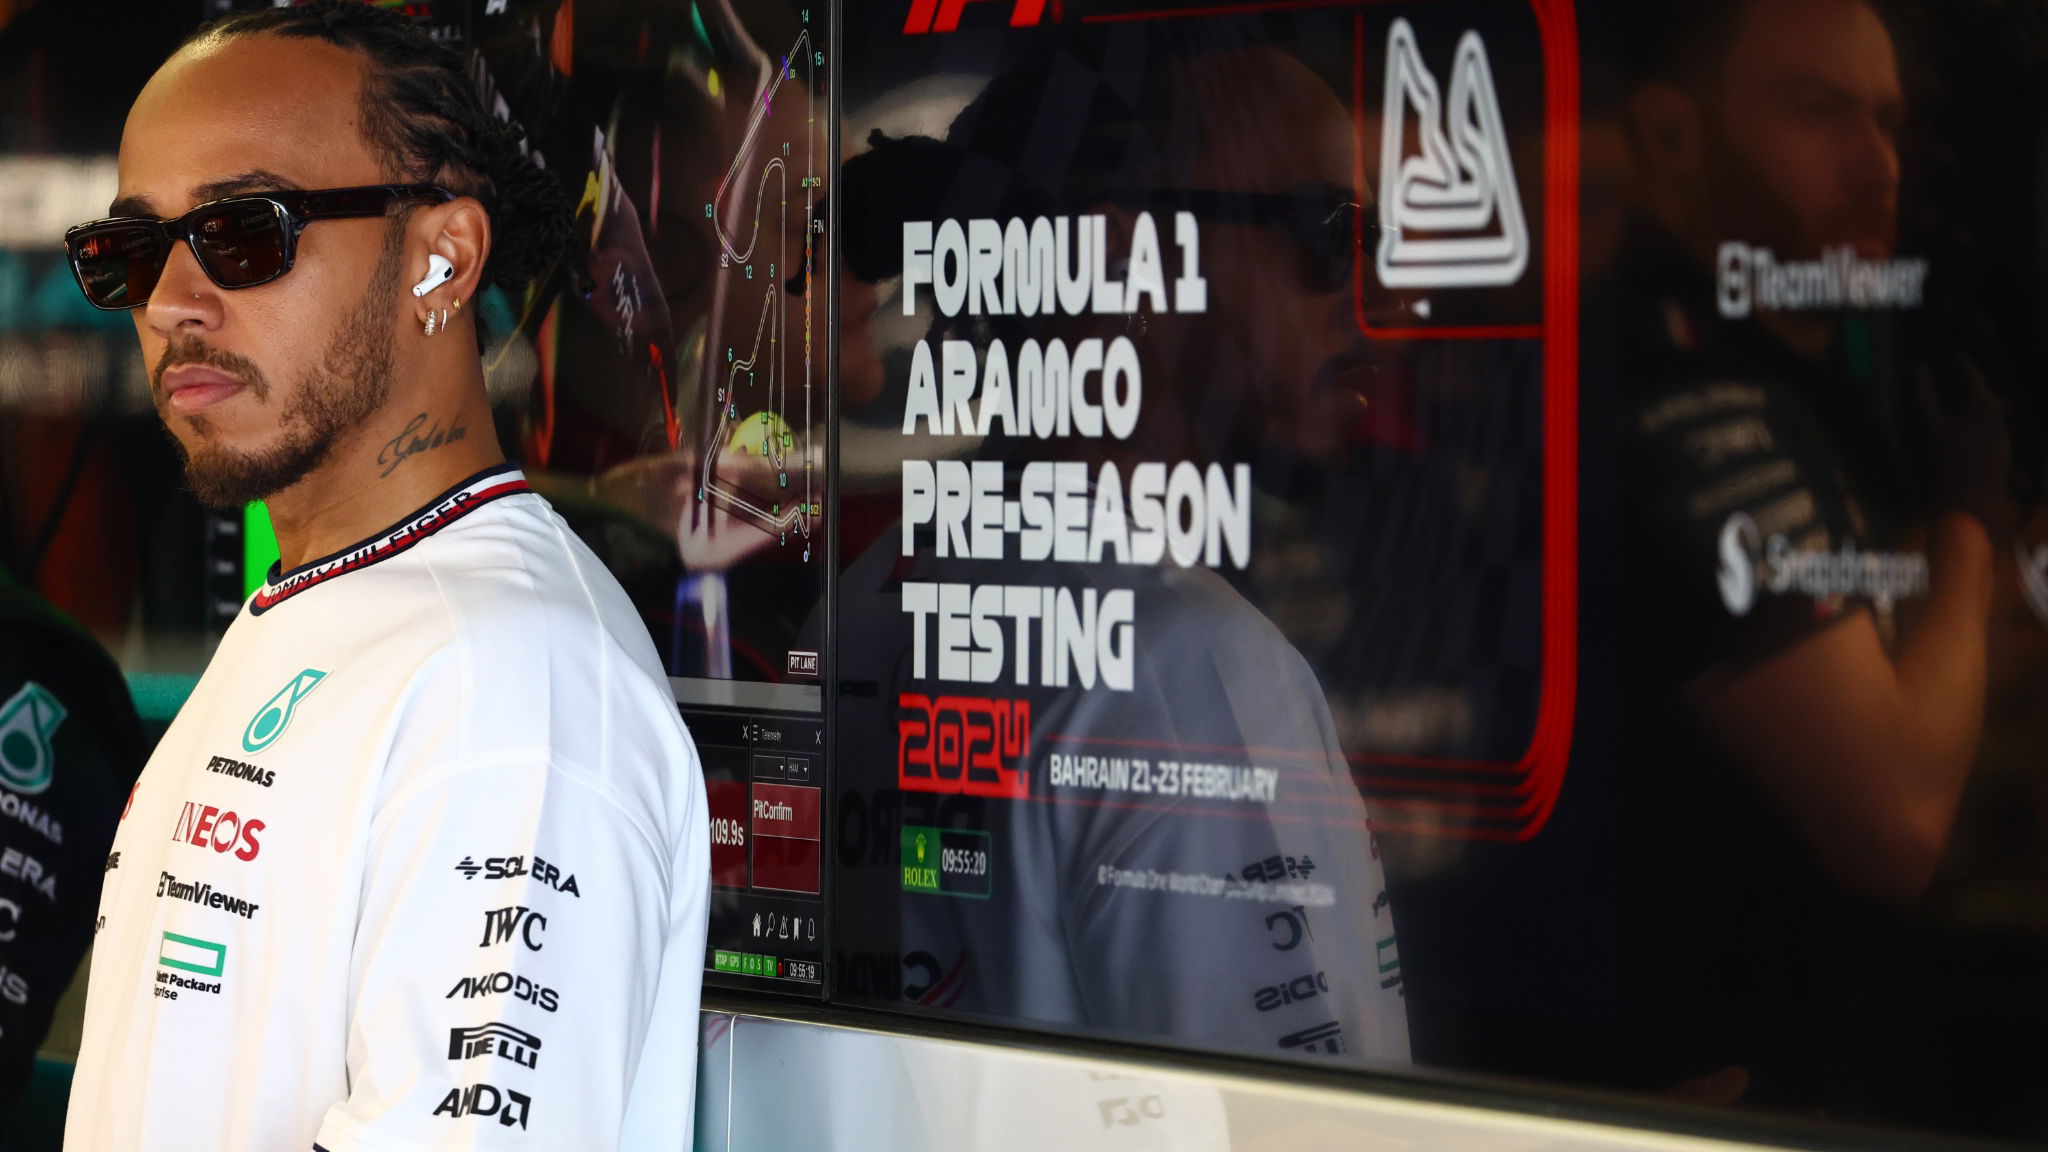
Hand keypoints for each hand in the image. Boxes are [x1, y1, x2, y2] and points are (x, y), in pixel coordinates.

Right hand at [1918, 353, 2010, 536]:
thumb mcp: (1929, 427)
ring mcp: (2002, 439)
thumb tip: (1918, 367)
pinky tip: (1954, 428)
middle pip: (1978, 391)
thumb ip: (1924, 396)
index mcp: (1986, 408)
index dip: (1952, 357)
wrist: (1969, 509)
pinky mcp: (1998, 456)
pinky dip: (1967, 420)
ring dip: (1963, 401)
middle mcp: (2000, 420)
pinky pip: (1983, 428)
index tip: (1935, 346)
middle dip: (1959, 379)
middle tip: (1940, 368)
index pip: (1969, 373)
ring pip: (1982, 410)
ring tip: (1944, 396)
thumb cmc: (1947, 466)